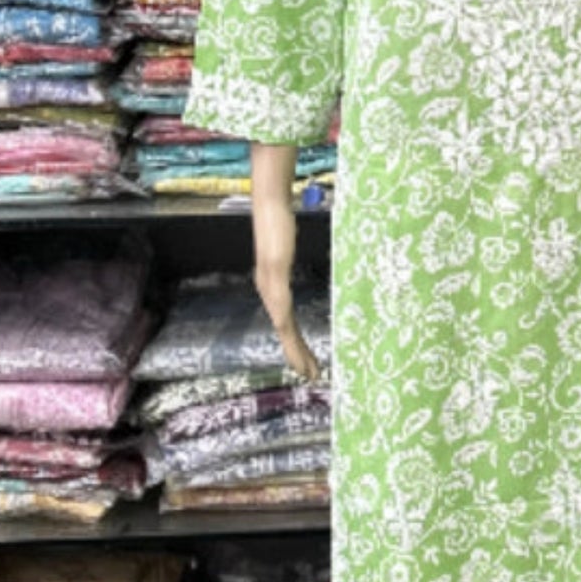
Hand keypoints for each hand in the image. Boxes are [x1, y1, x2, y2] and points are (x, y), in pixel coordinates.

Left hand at [249, 141, 321, 381]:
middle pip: (284, 329)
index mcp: (273, 284)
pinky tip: (299, 349)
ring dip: (296, 351)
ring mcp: (271, 288)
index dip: (295, 340)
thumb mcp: (288, 244)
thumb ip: (290, 254)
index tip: (306, 357)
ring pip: (284, 328)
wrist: (270, 208)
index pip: (285, 319)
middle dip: (297, 353)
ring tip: (309, 370)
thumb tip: (296, 255)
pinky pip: (284, 317)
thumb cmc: (280, 220)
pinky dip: (292, 336)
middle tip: (311, 373)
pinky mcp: (276, 283)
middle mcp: (269, 290)